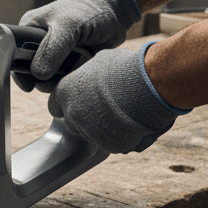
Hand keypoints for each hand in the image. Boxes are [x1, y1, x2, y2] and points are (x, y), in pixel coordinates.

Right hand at [14, 0, 140, 91]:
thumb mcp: (67, 26)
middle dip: (41, 79)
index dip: (18, 71)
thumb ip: (52, 50)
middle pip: (30, 70)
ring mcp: (56, 54)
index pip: (14, 54)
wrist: (118, 12)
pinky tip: (79, 74)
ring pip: (48, 78)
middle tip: (51, 81)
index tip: (28, 85)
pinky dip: (71, 80)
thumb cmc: (89, 11)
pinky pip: (65, 79)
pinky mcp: (71, 63)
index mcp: (30, 29)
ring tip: (70, 75)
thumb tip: (38, 74)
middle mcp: (39, 43)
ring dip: (58, 81)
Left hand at [49, 45, 185, 152]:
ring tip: (127, 114)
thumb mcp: (101, 62)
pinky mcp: (109, 145)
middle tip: (108, 111)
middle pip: (74, 123)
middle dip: (87, 119)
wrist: (151, 84)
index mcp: (65, 91)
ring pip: (93, 135)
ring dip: (105, 129)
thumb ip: (89, 75)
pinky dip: (123, 137)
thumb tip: (93, 76)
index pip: (56, 105)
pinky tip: (136, 124)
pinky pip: (114, 144)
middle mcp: (72, 113)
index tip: (82, 104)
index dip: (71, 105)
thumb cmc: (128, 67)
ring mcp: (89, 131)